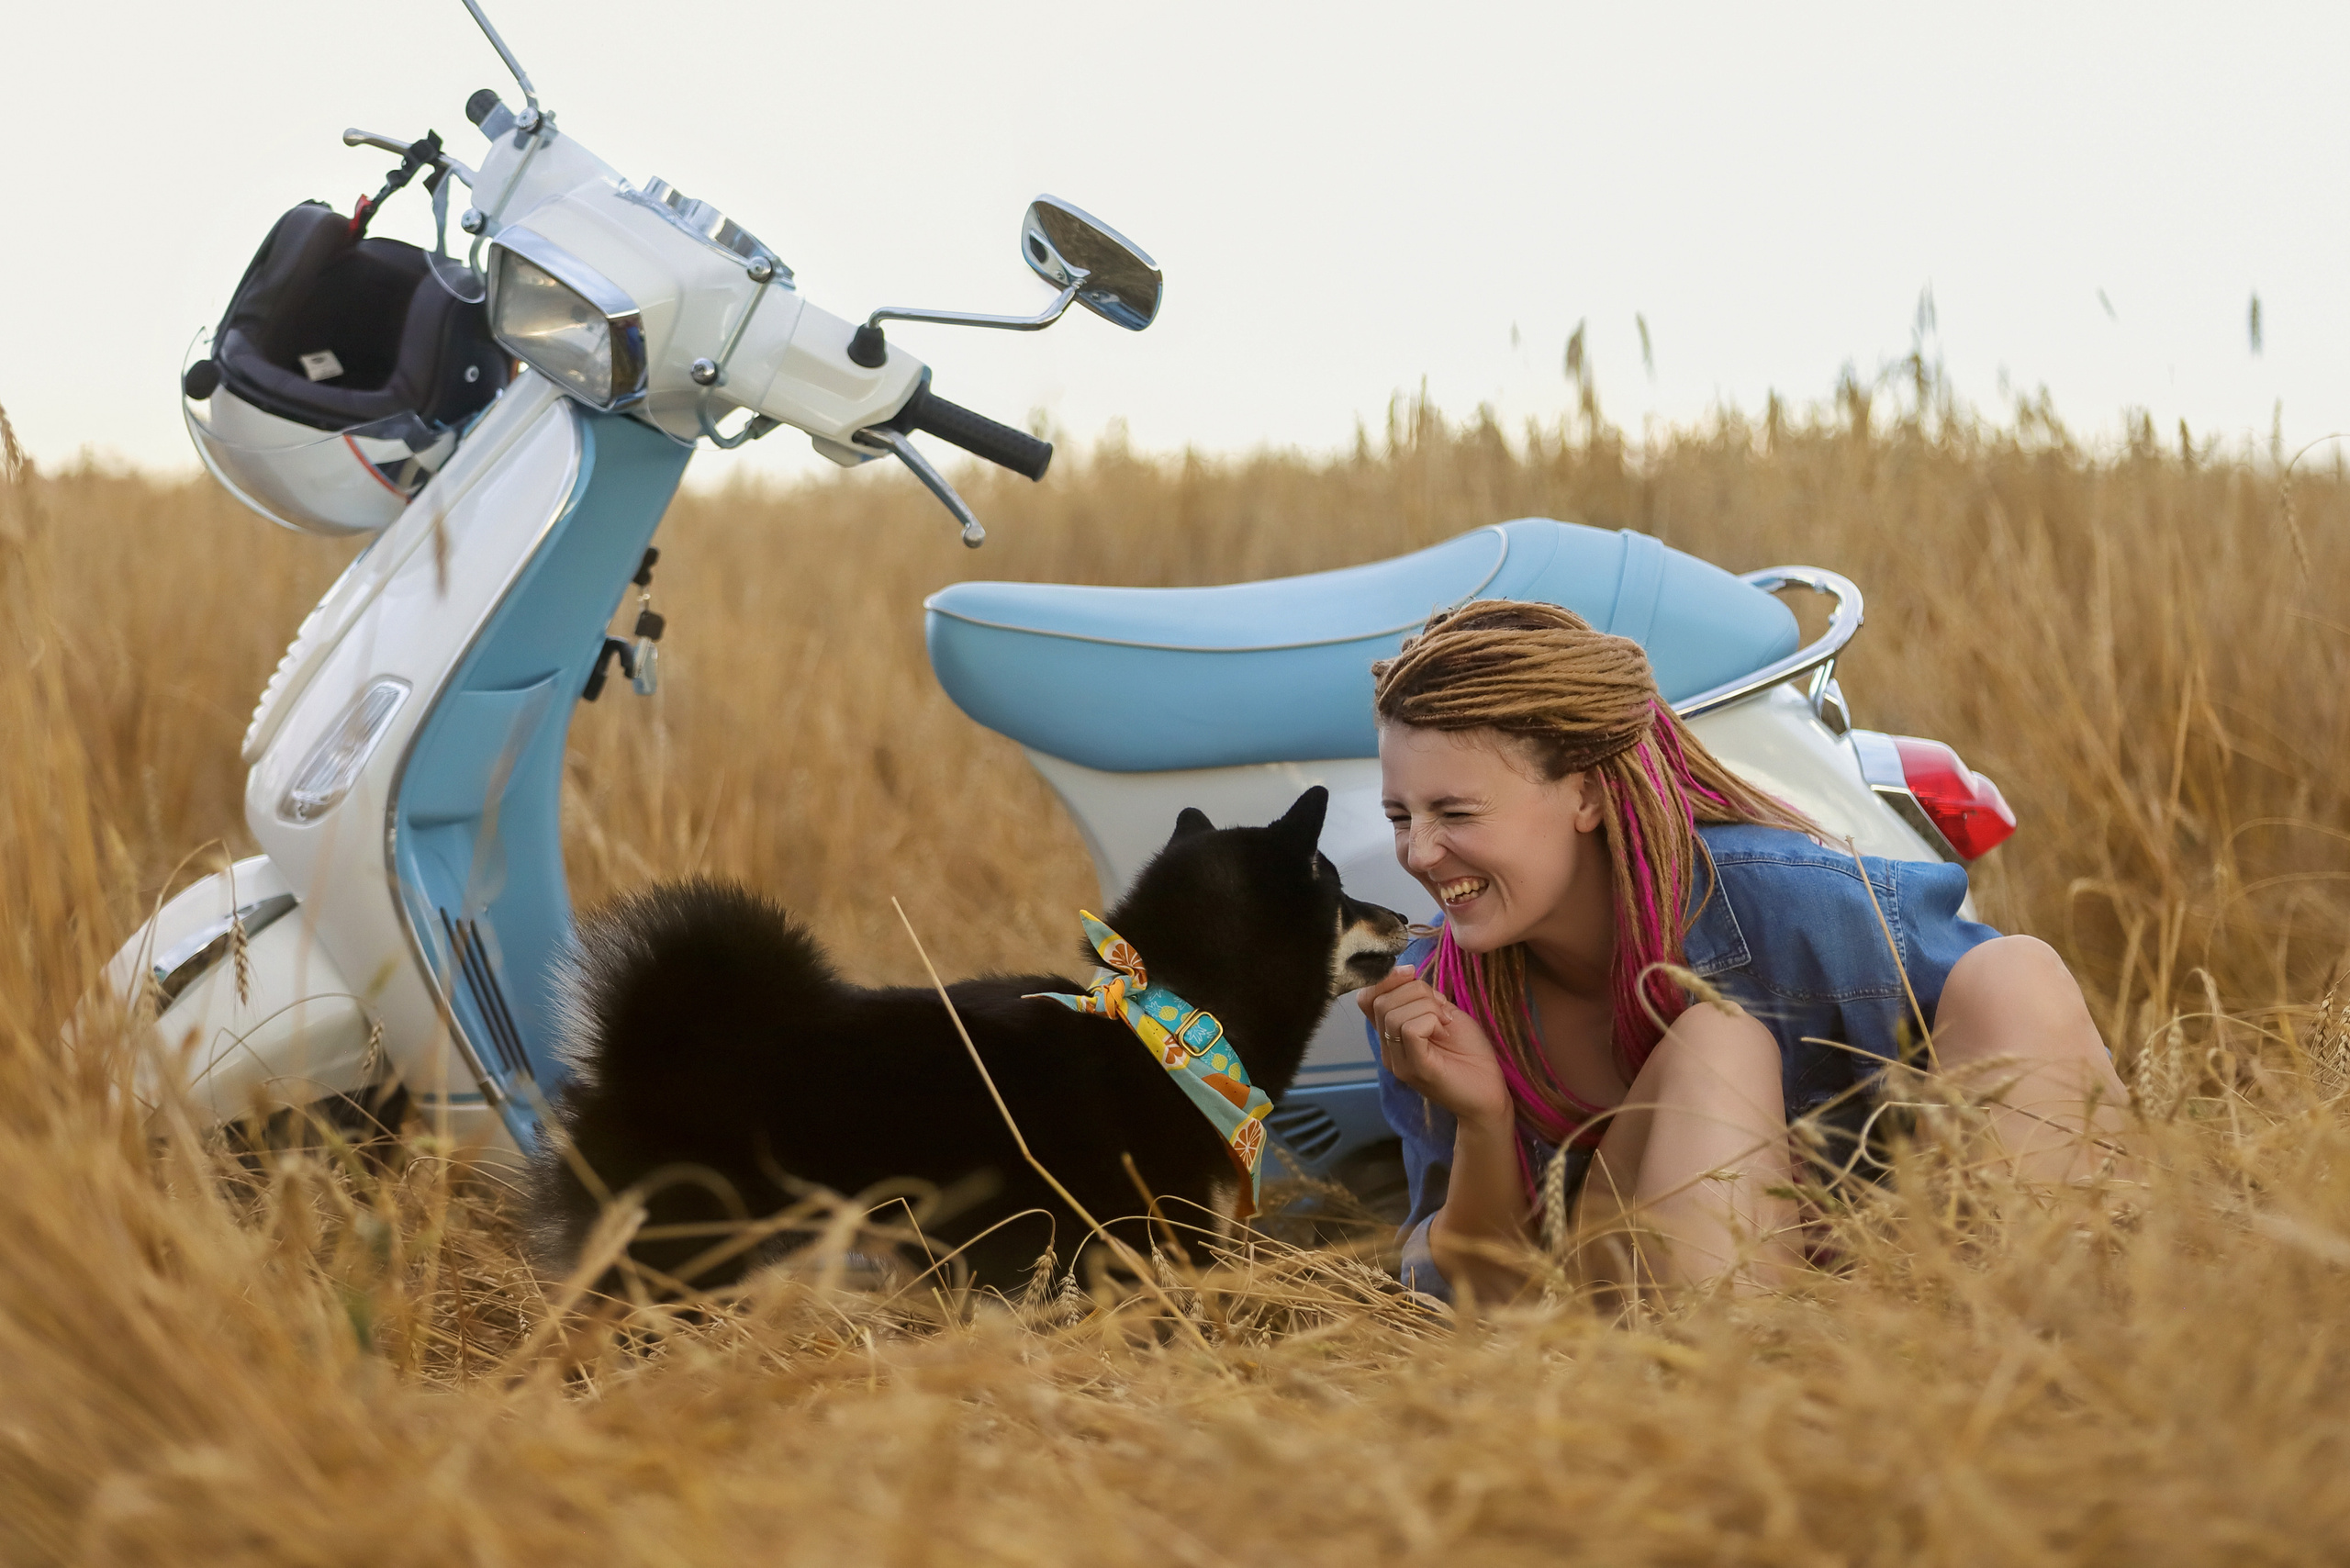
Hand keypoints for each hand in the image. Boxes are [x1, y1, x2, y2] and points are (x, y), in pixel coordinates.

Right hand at [1360, 964, 1510, 1127]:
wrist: (1489, 1095)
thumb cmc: (1470, 1055)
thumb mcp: (1443, 1014)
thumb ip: (1422, 998)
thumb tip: (1406, 973)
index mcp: (1391, 1037)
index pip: (1366, 999)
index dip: (1386, 979)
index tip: (1412, 974)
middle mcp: (1388, 1050)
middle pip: (1381, 1001)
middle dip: (1415, 991)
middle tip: (1441, 1009)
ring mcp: (1399, 1062)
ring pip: (1394, 1014)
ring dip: (1427, 1007)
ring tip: (1445, 1023)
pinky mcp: (1416, 1069)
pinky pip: (1410, 1029)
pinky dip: (1430, 1020)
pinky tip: (1445, 1030)